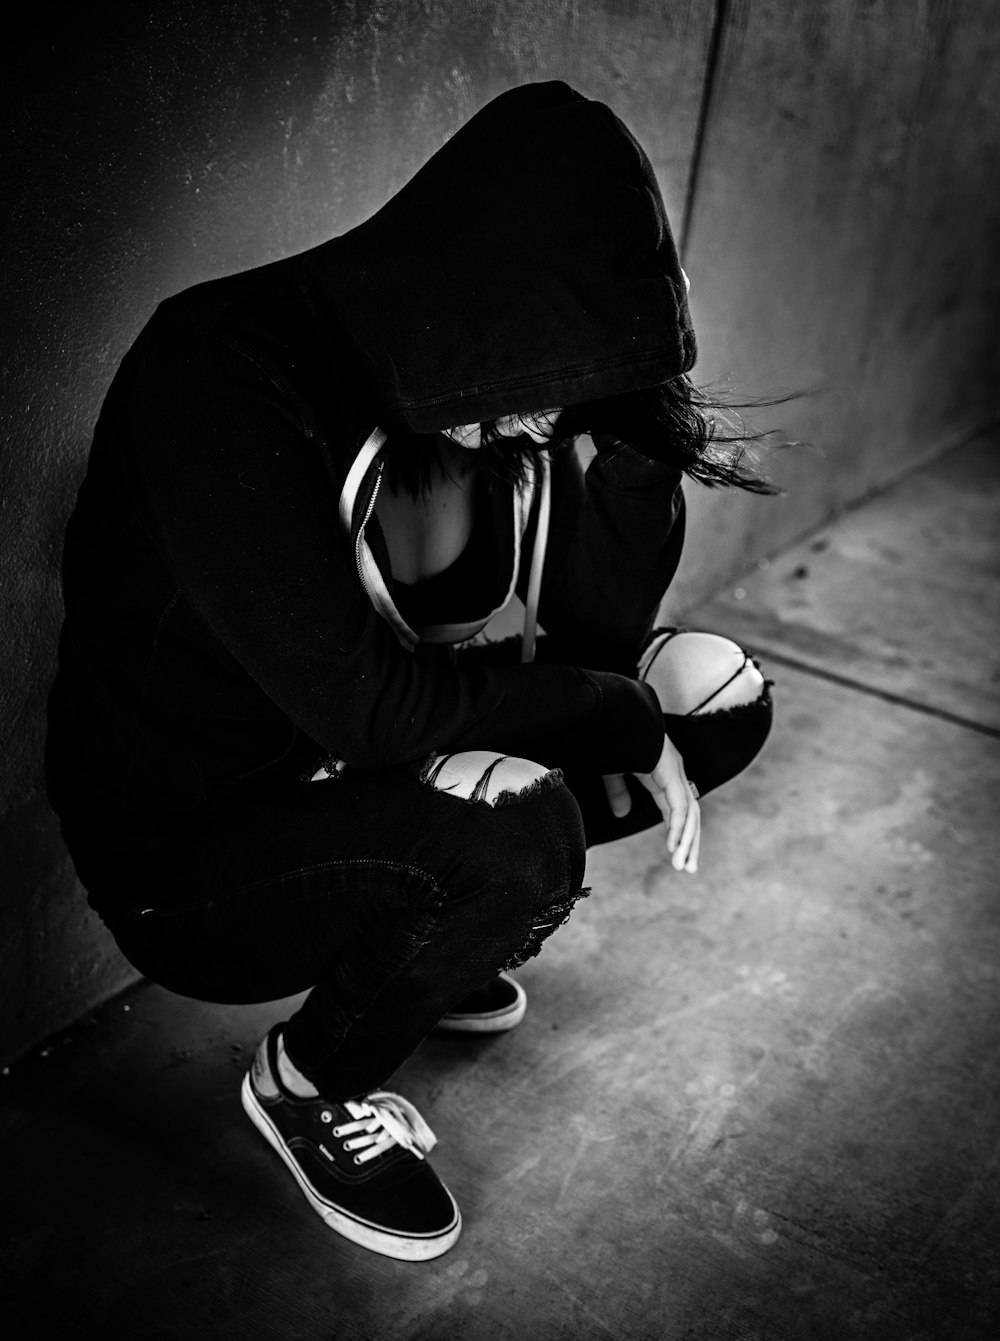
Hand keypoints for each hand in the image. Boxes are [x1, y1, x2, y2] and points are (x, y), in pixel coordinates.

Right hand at [602, 735, 699, 873]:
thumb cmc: (614, 736)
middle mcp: (675, 773)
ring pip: (689, 815)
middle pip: (691, 816)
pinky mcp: (670, 773)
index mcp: (665, 774)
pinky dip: (677, 828)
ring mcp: (675, 772)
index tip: (677, 856)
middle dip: (690, 843)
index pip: (678, 810)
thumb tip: (622, 815)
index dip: (678, 834)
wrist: (614, 713)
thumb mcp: (614, 772)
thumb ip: (620, 792)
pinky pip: (678, 807)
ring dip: (687, 842)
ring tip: (682, 866)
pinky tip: (674, 846)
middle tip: (687, 869)